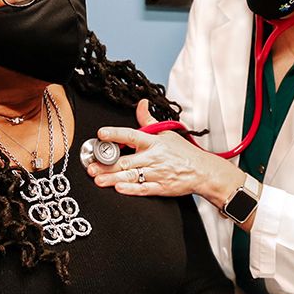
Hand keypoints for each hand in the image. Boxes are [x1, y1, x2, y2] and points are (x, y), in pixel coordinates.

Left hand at [87, 99, 244, 203]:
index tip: (102, 133)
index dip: (115, 134)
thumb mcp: (166, 132)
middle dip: (107, 164)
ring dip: (112, 178)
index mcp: (153, 142)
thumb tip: (141, 103)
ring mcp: (156, 174)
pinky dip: (130, 190)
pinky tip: (118, 189)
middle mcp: (153, 158)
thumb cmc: (182, 152)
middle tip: (91, 166)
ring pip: (130, 176)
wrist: (202, 171)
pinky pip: (142, 189)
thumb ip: (148, 120)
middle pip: (126, 160)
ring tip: (98, 179)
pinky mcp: (160, 188)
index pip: (131, 135)